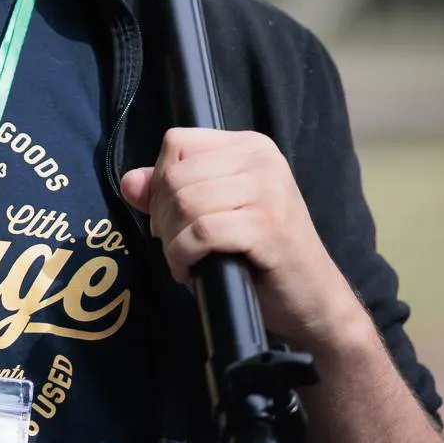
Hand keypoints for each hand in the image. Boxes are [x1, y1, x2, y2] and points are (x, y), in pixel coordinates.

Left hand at [119, 127, 364, 351]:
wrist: (314, 300)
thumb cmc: (262, 255)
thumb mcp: (216, 212)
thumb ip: (171, 193)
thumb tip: (129, 182)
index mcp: (249, 145)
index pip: (176, 142)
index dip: (160, 182)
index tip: (171, 217)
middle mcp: (261, 159)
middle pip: (175, 175)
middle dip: (162, 217)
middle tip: (177, 245)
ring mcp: (267, 190)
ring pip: (184, 203)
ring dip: (173, 242)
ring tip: (187, 260)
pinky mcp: (267, 226)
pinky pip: (199, 233)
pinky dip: (184, 257)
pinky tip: (193, 272)